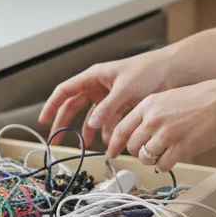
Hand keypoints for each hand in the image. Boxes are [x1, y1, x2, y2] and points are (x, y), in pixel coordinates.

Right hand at [38, 50, 174, 146]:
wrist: (171, 72)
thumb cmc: (147, 70)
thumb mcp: (124, 89)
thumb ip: (107, 108)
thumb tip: (91, 124)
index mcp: (94, 76)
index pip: (65, 91)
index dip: (52, 105)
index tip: (44, 120)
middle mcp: (98, 87)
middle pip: (74, 106)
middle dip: (65, 123)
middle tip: (58, 139)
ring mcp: (109, 98)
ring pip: (91, 117)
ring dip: (88, 131)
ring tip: (85, 145)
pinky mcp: (121, 107)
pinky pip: (108, 121)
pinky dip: (107, 131)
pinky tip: (108, 140)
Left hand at [105, 78, 215, 170]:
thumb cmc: (201, 100)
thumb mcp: (168, 98)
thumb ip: (150, 113)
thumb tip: (138, 131)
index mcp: (148, 105)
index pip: (121, 129)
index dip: (114, 144)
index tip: (111, 153)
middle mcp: (153, 120)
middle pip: (131, 145)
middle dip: (136, 152)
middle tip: (145, 153)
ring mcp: (165, 135)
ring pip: (144, 157)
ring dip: (151, 159)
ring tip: (163, 152)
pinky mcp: (179, 148)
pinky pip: (162, 165)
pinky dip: (165, 165)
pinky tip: (173, 157)